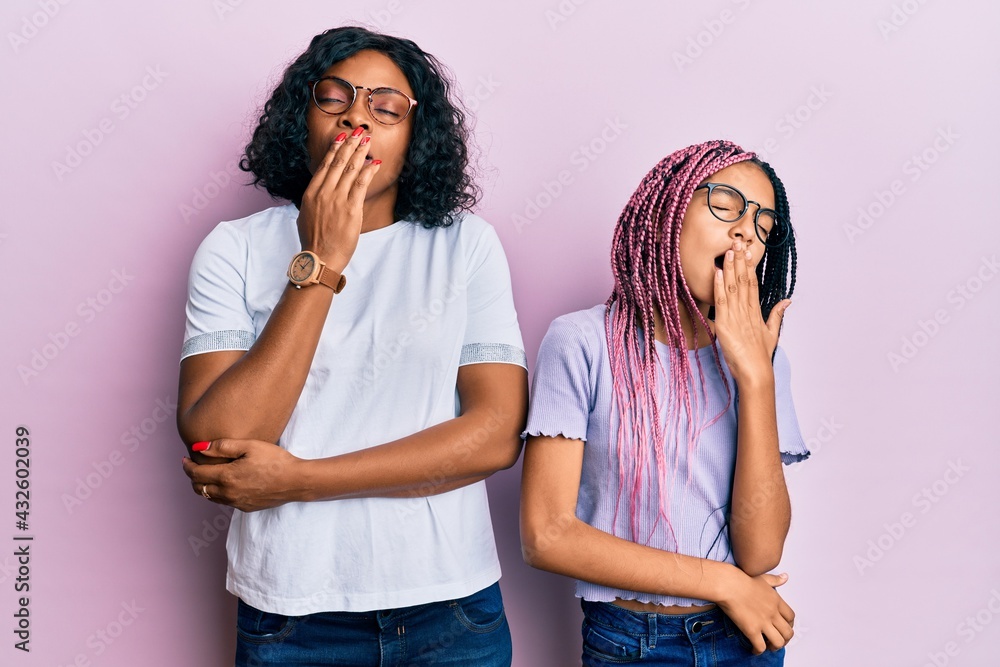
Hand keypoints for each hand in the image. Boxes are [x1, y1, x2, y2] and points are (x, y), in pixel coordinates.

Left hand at [181, 439, 304, 511]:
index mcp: (226, 476)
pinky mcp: (245, 508)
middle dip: (192, 477)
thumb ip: (222, 446)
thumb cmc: (275, 460)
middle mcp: (228, 493)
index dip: (187, 466)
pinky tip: (225, 484)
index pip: (196, 473)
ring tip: (206, 475)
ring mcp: (236, 503)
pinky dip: (217, 493)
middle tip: (193, 466)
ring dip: (203, 486)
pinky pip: (224, 502)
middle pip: (199, 488)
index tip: (185, 459)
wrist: (296, 481)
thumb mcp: (250, 446)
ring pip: (209, 497)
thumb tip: (198, 448)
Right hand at [297, 127, 381, 273]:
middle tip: (359, 132)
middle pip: (338, 162)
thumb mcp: (306, 215)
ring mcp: (337, 200)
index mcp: (311, 193)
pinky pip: (361, 184)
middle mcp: (323, 193)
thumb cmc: (314, 241)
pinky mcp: (351, 209)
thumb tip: (319, 190)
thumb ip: (313, 200)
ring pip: (350, 169)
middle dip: (350, 144)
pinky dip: (368, 171)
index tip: (342, 137)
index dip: (335, 149)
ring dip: (360, 152)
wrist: (319, 259)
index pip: (324, 165)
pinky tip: (375, 162)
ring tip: (368, 140)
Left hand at [713, 240, 790, 385]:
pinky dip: (719, 286)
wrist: (755, 372)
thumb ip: (777, 314)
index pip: (752, 283)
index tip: (748, 250)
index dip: (749, 266)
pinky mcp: (724, 324)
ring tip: (729, 250)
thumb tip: (788, 300)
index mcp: (756, 311)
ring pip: (733, 287)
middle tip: (738, 242)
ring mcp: (736, 316)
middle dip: (740, 261)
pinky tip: (719, 272)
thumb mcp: (771, 332)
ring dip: (731, 268)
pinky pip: (721, 301)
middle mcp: (746, 310)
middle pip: (744, 281)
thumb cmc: (760, 355)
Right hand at [715, 569, 794, 654]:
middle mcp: (773, 613)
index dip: (789, 625)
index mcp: (776, 601)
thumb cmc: (741, 579)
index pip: (791, 617)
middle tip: (777, 640)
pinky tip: (754, 649)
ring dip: (774, 647)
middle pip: (788, 632)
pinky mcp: (751, 630)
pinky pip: (760, 646)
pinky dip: (758, 651)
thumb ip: (775, 580)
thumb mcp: (763, 577)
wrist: (728, 584)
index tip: (783, 627)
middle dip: (785, 639)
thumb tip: (785, 577)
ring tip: (768, 646)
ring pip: (778, 642)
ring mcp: (763, 622)